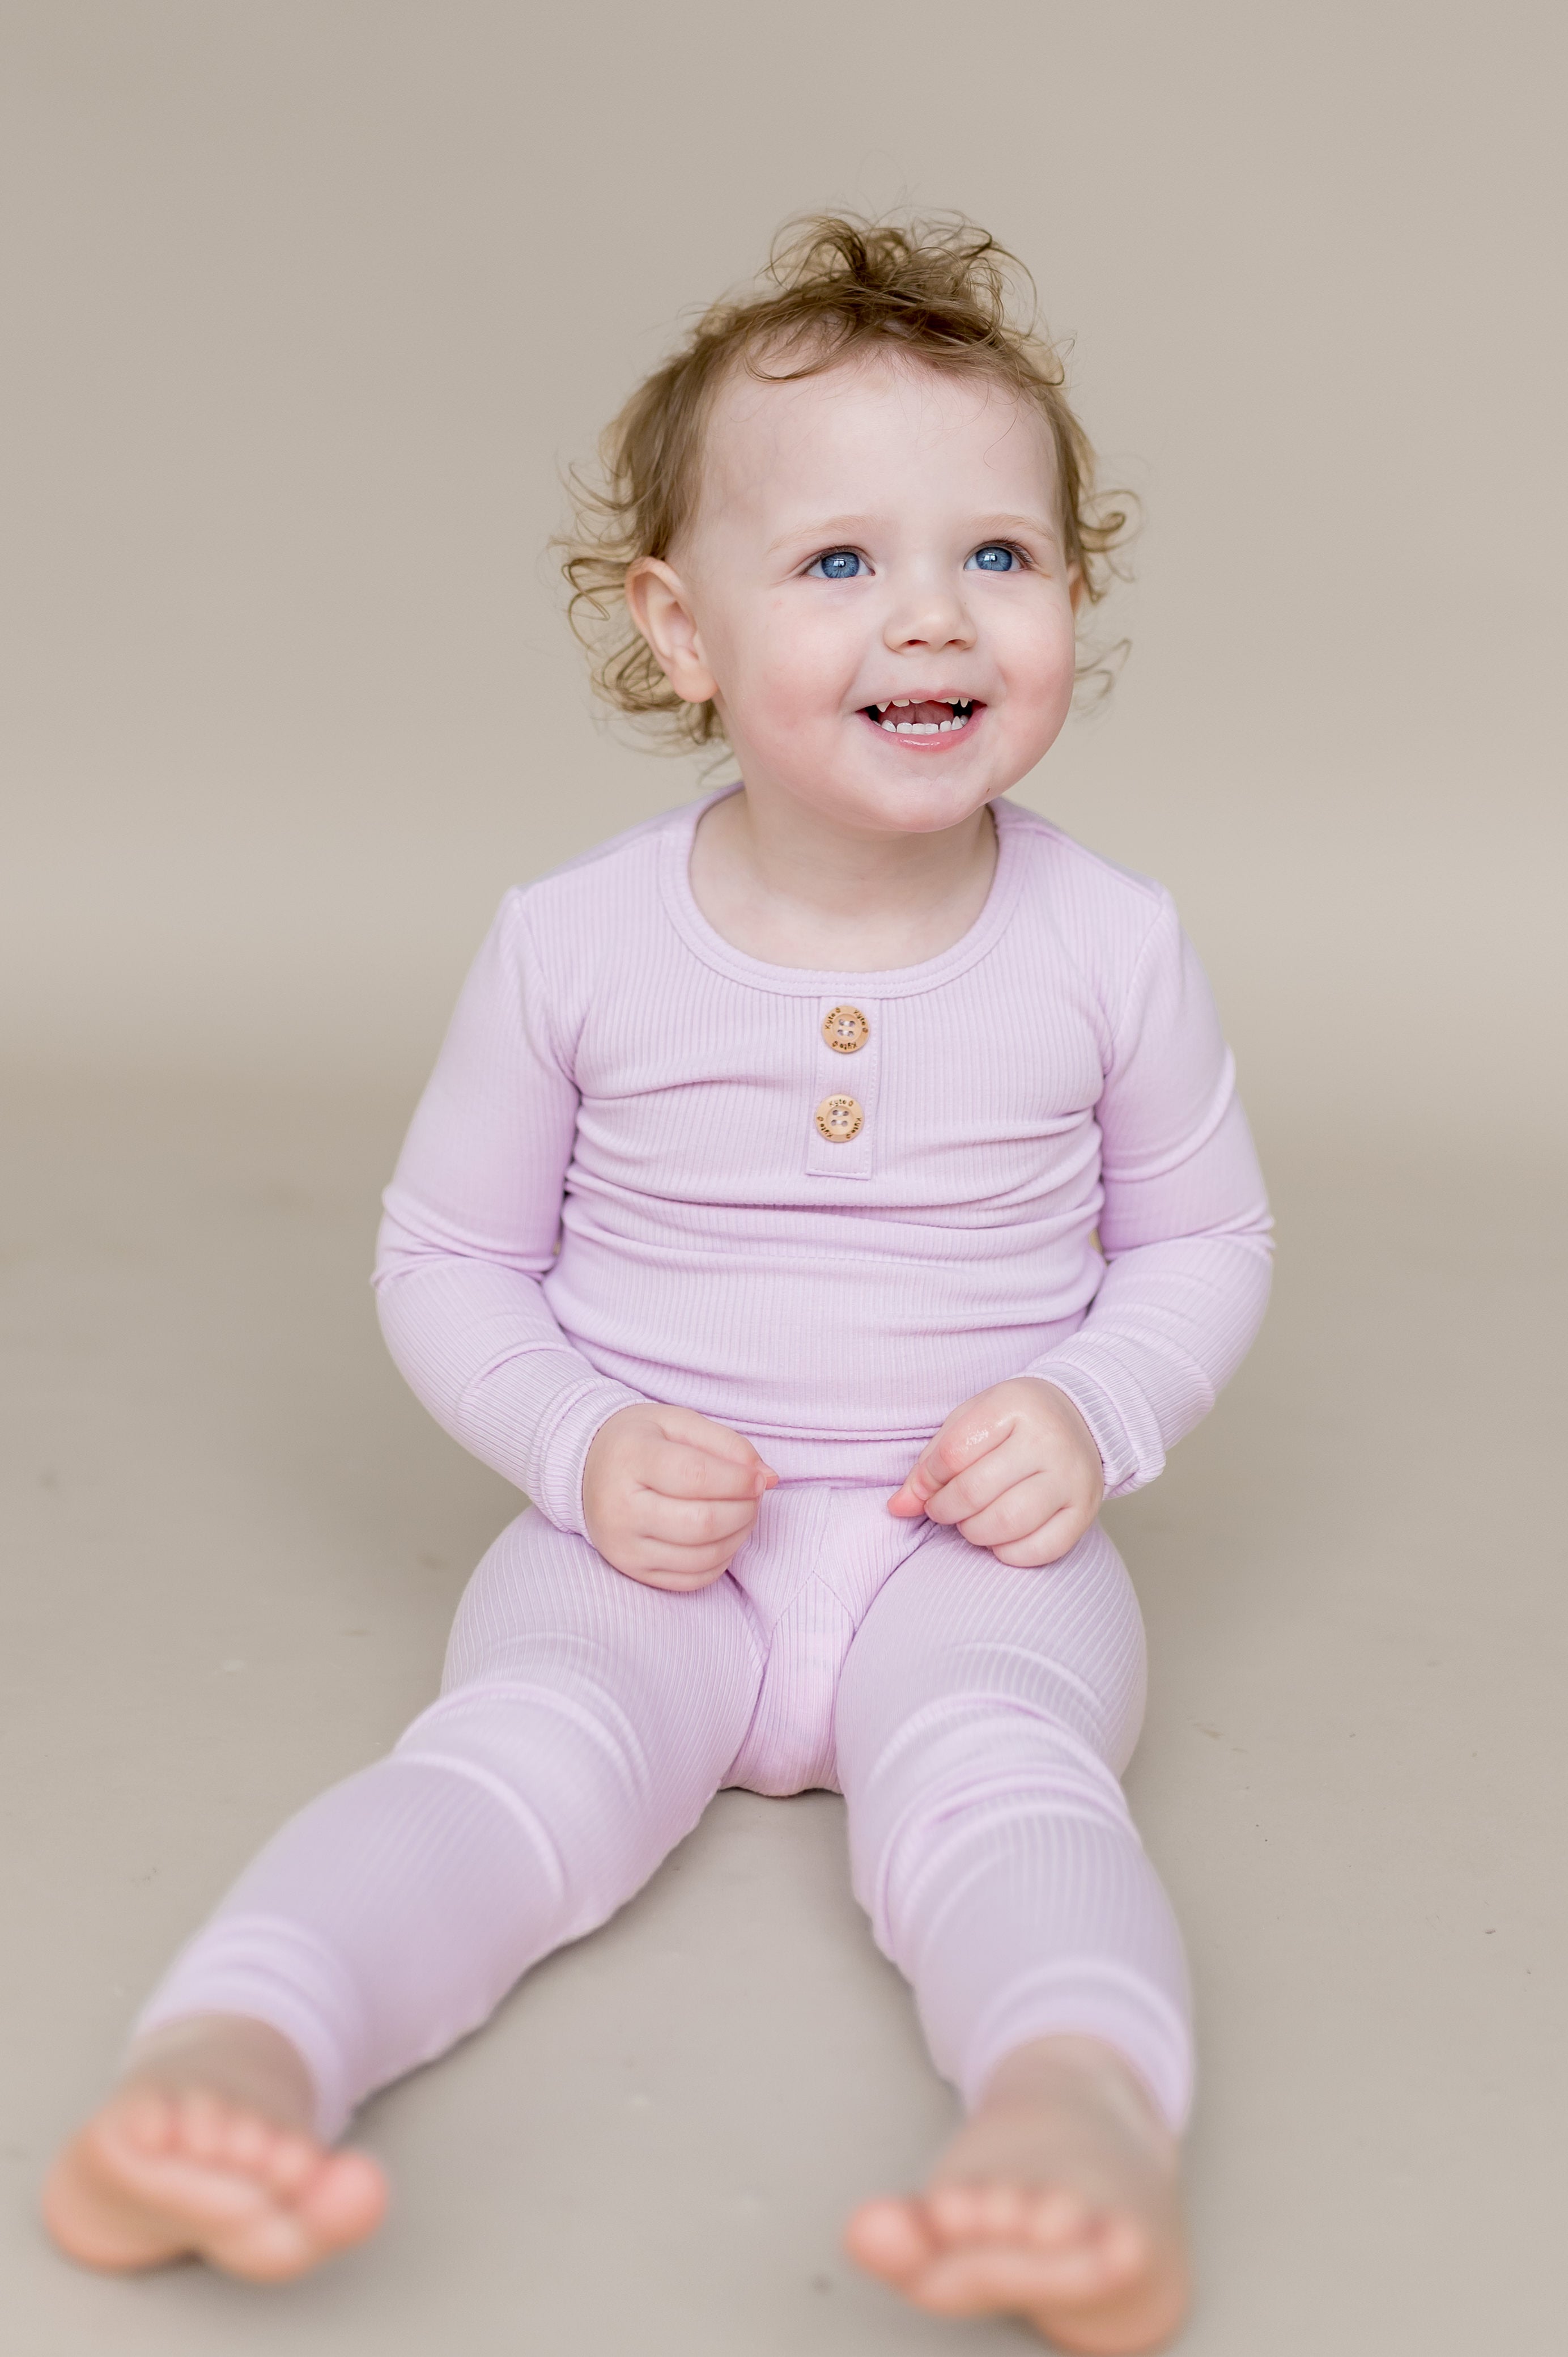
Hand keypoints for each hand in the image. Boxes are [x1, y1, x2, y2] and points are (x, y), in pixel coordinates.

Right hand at [582, 1403, 777, 1590]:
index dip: (739, 1480)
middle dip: (744, 1511)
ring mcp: (624, 1546)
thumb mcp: (679, 1422)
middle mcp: (620, 1508)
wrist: (586, 1468)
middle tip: (754, 1496)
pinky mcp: (632, 1570)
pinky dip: (721, 1561)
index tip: (759, 1478)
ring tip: (743, 1513)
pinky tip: (724, 1537)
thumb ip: (728, 1444)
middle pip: (701, 1523)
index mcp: (630, 1458)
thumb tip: (767, 1478)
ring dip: (738, 1536)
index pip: (696, 1477)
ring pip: (701, 1557)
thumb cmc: (641, 1441)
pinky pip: (692, 1580)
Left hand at [887, 1379, 1103, 1566]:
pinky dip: (1006, 1552)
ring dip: (973, 1532)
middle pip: (976, 1492)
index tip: (927, 1486)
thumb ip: (930, 1463)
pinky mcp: (1084, 1512)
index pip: (953, 1454)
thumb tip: (897, 1508)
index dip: (928, 1479)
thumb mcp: (968, 1423)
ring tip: (969, 1521)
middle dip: (944, 1510)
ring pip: (1007, 1525)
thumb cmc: (1012, 1423)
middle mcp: (1049, 1441)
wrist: (1081, 1419)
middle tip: (941, 1509)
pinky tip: (999, 1536)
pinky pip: (1038, 1550)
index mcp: (1015, 1405)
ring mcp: (1071, 1478)